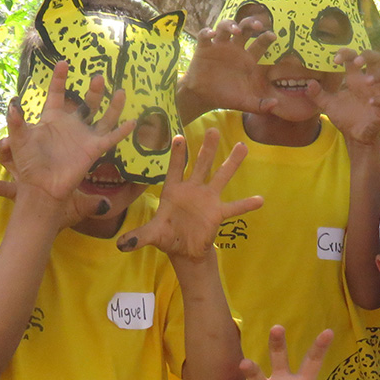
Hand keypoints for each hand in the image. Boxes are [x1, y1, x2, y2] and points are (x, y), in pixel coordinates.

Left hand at [0, 62, 132, 214]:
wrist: (41, 187)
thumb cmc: (29, 164)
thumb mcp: (18, 140)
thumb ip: (16, 122)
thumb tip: (13, 104)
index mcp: (52, 119)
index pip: (57, 94)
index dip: (59, 78)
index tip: (63, 63)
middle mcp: (71, 126)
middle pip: (86, 103)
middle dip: (93, 90)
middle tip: (98, 76)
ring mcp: (84, 137)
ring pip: (103, 118)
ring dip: (112, 105)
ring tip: (120, 90)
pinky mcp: (94, 150)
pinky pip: (111, 138)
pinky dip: (122, 131)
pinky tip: (133, 121)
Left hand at [116, 129, 263, 258]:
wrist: (184, 249)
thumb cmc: (167, 236)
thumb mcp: (152, 235)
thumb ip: (138, 237)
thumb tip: (120, 245)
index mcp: (173, 191)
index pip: (174, 168)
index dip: (177, 154)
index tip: (179, 136)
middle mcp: (192, 190)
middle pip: (200, 165)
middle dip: (206, 148)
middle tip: (213, 129)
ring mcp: (207, 200)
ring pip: (221, 177)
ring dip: (231, 163)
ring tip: (243, 147)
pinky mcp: (217, 213)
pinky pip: (234, 208)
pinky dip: (246, 205)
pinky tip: (259, 199)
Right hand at [179, 16, 278, 115]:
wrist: (203, 98)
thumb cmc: (226, 97)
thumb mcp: (245, 103)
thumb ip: (260, 105)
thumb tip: (276, 105)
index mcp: (247, 59)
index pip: (260, 43)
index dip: (266, 37)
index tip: (273, 36)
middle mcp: (235, 49)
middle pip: (245, 28)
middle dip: (251, 23)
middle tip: (258, 25)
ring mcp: (219, 46)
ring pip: (225, 27)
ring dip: (231, 25)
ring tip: (236, 30)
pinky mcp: (204, 48)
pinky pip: (204, 35)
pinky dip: (207, 32)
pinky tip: (211, 34)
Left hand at [309, 48, 379, 147]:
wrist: (354, 136)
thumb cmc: (345, 116)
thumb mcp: (328, 105)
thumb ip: (318, 94)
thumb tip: (310, 83)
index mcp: (356, 78)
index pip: (355, 57)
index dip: (347, 53)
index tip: (336, 60)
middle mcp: (369, 82)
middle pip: (377, 59)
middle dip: (368, 55)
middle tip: (357, 61)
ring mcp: (379, 93)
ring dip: (379, 75)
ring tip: (367, 81)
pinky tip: (370, 102)